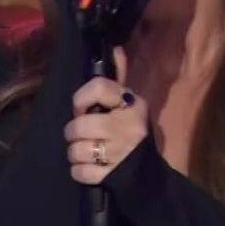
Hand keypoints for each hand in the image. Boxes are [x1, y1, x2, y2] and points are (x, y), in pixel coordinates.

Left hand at [62, 50, 149, 184]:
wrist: (150, 173)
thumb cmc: (133, 131)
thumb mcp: (129, 104)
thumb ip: (118, 78)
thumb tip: (114, 49)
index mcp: (132, 105)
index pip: (98, 88)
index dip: (81, 98)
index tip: (81, 107)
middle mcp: (128, 127)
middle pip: (79, 126)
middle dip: (74, 132)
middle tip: (82, 135)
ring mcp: (121, 153)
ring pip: (76, 150)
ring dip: (75, 153)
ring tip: (87, 152)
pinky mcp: (113, 176)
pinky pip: (79, 172)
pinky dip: (79, 171)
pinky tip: (90, 167)